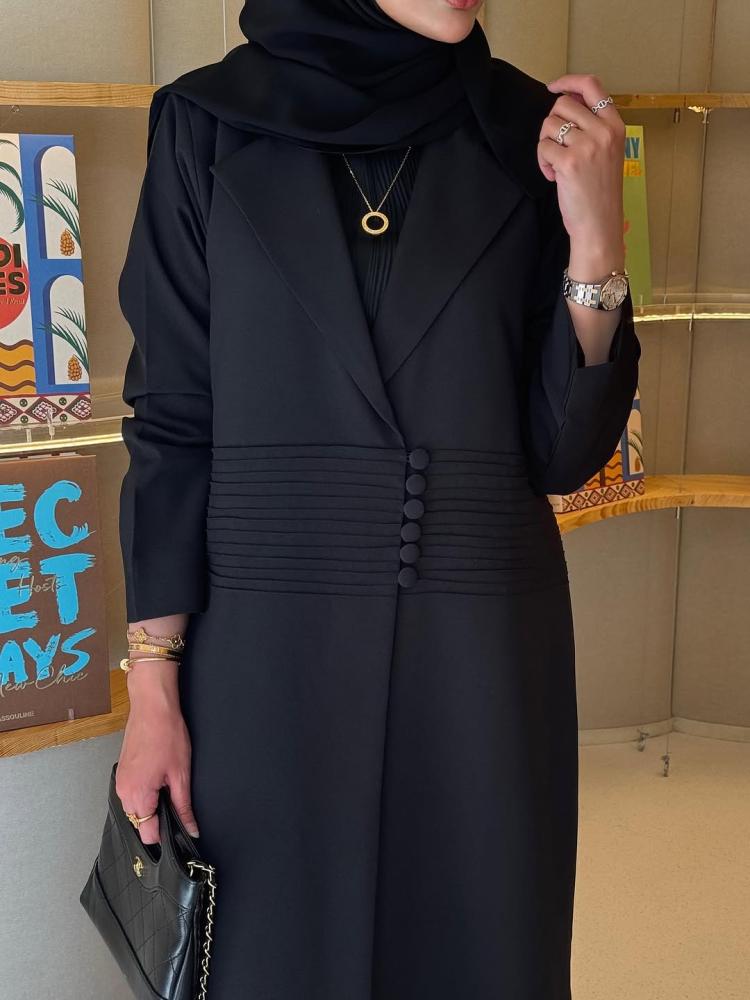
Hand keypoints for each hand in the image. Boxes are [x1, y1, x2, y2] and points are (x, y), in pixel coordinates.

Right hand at [115, 658, 199, 845]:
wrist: (152, 706)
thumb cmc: (167, 734)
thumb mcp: (181, 774)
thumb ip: (183, 807)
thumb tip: (190, 830)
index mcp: (138, 795)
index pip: (148, 834)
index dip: (166, 836)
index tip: (179, 832)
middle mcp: (124, 792)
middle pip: (141, 823)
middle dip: (159, 820)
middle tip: (177, 804)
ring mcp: (120, 782)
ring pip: (136, 810)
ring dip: (152, 806)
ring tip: (169, 787)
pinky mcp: (122, 773)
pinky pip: (132, 795)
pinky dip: (146, 795)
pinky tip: (159, 780)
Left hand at [538, 73, 625, 261]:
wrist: (599, 224)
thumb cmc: (599, 192)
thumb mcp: (605, 152)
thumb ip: (591, 127)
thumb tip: (565, 101)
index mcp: (615, 126)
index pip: (592, 86)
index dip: (569, 81)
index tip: (553, 87)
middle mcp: (604, 132)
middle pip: (563, 104)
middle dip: (551, 124)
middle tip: (556, 147)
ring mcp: (587, 146)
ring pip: (549, 125)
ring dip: (545, 145)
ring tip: (556, 165)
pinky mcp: (569, 162)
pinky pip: (543, 148)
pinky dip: (542, 162)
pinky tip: (553, 176)